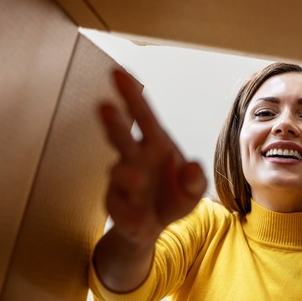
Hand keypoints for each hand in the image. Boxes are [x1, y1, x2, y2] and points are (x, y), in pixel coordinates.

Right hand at [98, 69, 206, 245]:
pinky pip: (120, 208)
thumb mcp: (193, 189)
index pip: (143, 117)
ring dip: (127, 174)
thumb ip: (196, 179)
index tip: (118, 73)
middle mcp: (134, 158)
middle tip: (105, 107)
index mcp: (155, 145)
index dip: (131, 96)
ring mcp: (122, 182)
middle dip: (115, 123)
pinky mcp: (117, 207)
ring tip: (137, 178)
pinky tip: (139, 217)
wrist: (154, 227)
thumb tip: (194, 167)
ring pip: (119, 173)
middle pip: (122, 137)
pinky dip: (130, 213)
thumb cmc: (172, 195)